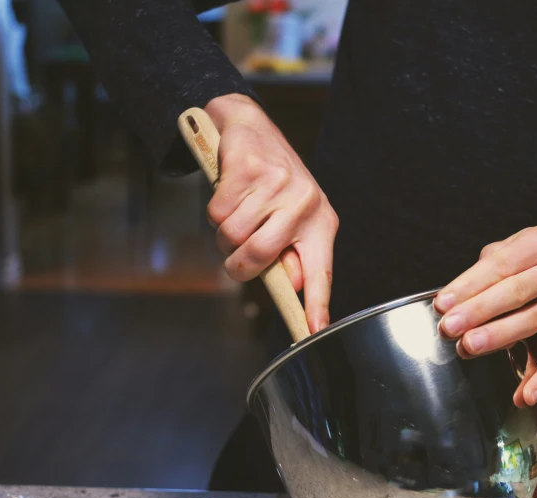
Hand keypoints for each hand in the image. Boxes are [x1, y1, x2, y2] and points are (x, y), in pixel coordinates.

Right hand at [204, 94, 338, 332]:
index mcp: (321, 222)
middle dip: (237, 263)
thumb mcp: (293, 217)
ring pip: (231, 235)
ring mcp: (277, 184)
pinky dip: (214, 208)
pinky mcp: (248, 169)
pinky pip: (216, 212)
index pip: (320, 271)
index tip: (314, 331)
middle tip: (236, 251)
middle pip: (258, 257)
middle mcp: (305, 203)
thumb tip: (296, 285)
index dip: (316, 304)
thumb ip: (293, 252)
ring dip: (224, 232)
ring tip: (238, 210)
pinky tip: (230, 190)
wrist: (250, 127)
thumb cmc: (273, 183)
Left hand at [435, 226, 536, 406]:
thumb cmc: (530, 262)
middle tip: (450, 327)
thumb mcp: (509, 252)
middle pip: (516, 292)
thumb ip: (482, 274)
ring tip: (469, 347)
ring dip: (499, 337)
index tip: (443, 304)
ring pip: (534, 320)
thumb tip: (449, 303)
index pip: (500, 265)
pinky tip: (524, 396)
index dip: (469, 285)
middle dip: (479, 311)